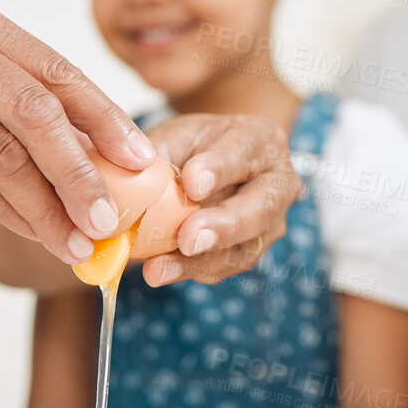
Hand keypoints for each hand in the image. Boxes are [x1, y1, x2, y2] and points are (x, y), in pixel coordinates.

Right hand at [0, 0, 153, 261]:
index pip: (59, 73)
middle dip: (83, 170)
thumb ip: (25, 109)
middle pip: (37, 114)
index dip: (106, 118)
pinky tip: (38, 235)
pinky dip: (8, 213)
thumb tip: (104, 162)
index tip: (141, 159)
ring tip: (80, 241)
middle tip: (114, 215)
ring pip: (3, 156)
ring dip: (47, 207)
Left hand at [136, 113, 300, 285]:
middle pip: (260, 208)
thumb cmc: (195, 147)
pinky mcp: (250, 251)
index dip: (219, 169)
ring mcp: (269, 223)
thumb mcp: (176, 136)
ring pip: (244, 248)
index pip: (244, 152)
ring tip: (159, 268)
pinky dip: (191, 270)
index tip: (191, 183)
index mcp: (260, 140)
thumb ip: (159, 153)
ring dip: (200, 261)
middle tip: (187, 238)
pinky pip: (225, 267)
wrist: (212, 166)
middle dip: (222, 226)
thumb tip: (130, 176)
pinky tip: (163, 271)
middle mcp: (276, 183)